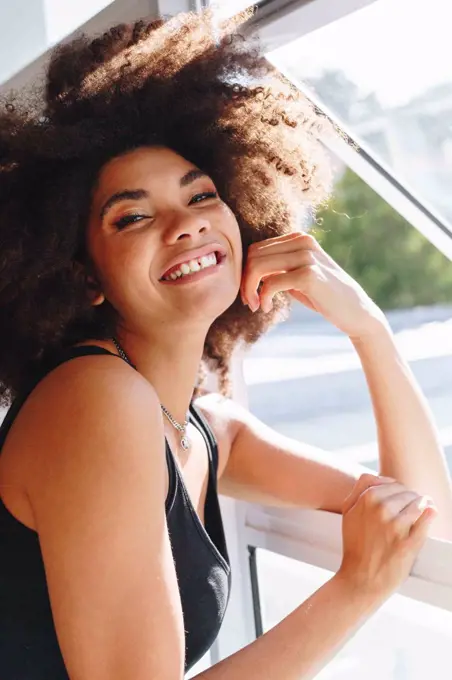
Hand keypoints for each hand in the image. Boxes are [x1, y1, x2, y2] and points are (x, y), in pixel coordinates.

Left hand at [241, 232, 387, 338]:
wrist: (356, 312)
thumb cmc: (323, 296)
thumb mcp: (296, 276)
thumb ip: (276, 267)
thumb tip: (244, 268)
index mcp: (299, 238)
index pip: (256, 249)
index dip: (246, 272)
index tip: (250, 294)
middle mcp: (303, 241)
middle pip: (253, 256)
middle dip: (245, 281)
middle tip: (251, 303)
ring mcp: (307, 256)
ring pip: (258, 266)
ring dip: (250, 290)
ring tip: (257, 306)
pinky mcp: (309, 275)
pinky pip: (270, 283)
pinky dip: (263, 297)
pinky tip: (268, 308)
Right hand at [337, 473, 436, 598]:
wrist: (360, 579)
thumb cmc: (355, 545)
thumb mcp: (348, 511)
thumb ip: (361, 488)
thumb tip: (385, 478)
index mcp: (366, 499)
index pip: (391, 483)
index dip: (397, 490)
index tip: (399, 499)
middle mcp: (381, 508)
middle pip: (406, 491)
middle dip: (410, 497)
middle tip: (410, 508)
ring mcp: (396, 526)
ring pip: (418, 502)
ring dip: (422, 504)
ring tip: (422, 510)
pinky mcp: (409, 542)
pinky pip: (427, 518)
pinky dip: (431, 514)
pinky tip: (431, 513)